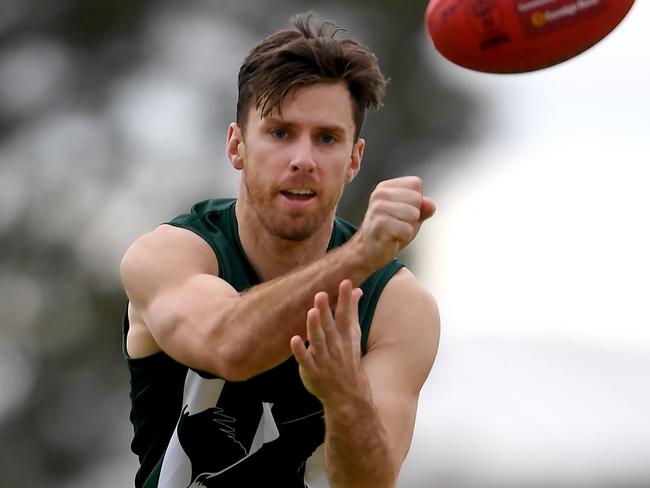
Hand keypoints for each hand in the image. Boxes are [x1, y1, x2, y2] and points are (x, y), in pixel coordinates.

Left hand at [290, 280, 367, 405]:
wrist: (347, 393)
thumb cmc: (348, 358)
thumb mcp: (353, 335)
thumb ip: (352, 311)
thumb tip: (357, 290)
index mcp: (345, 335)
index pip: (346, 314)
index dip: (346, 298)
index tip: (346, 282)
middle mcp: (335, 345)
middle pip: (329, 326)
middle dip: (325, 310)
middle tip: (321, 294)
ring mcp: (323, 358)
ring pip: (318, 341)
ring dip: (314, 327)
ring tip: (311, 312)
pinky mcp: (311, 370)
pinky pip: (305, 360)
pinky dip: (300, 351)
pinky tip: (294, 340)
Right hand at [355, 176, 434, 269]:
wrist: (368, 251)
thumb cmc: (389, 231)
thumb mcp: (410, 216)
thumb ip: (424, 207)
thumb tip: (429, 204)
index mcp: (385, 187)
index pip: (415, 183)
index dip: (416, 201)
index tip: (402, 212)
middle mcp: (380, 194)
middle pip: (416, 198)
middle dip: (413, 215)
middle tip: (398, 223)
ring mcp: (378, 209)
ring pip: (413, 213)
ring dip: (408, 226)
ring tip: (395, 230)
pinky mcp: (380, 224)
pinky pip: (407, 229)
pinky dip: (404, 236)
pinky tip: (392, 237)